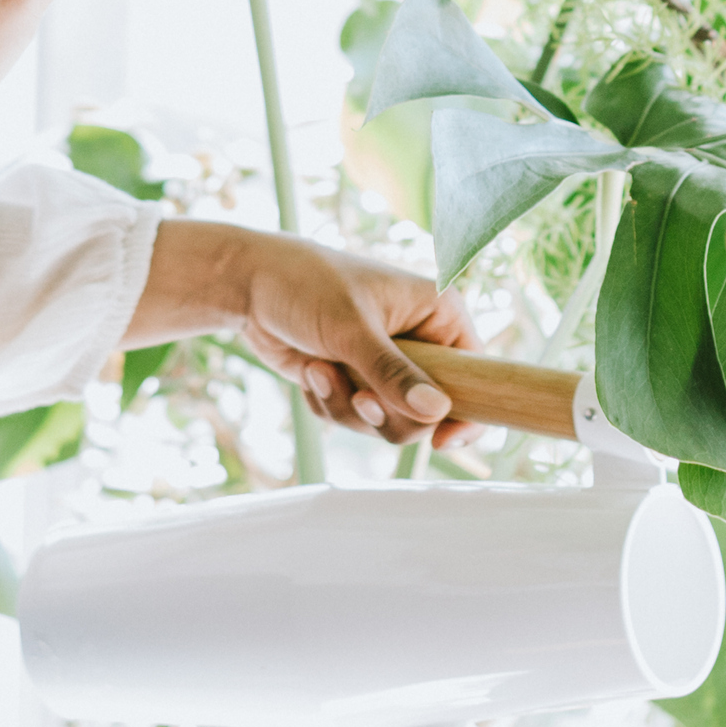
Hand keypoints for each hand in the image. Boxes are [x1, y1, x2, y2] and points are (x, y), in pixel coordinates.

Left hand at [137, 220, 480, 449]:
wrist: (249, 285)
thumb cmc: (305, 285)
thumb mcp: (351, 330)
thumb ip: (393, 373)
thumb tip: (437, 412)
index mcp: (439, 314)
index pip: (476, 375)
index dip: (465, 413)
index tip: (442, 442)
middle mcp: (421, 342)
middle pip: (428, 413)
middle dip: (384, 411)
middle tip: (358, 396)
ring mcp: (387, 364)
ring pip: (388, 421)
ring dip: (347, 406)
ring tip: (319, 370)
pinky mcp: (356, 380)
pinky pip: (355, 419)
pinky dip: (329, 405)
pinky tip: (310, 372)